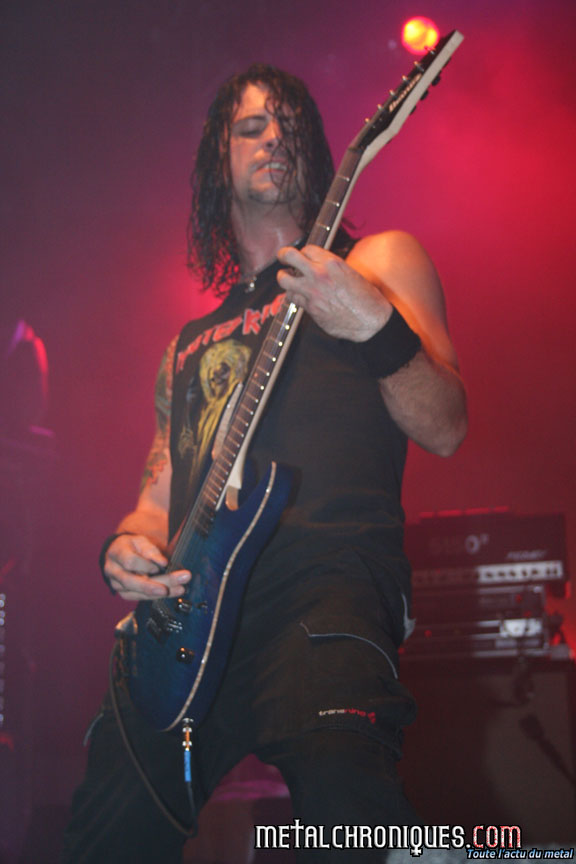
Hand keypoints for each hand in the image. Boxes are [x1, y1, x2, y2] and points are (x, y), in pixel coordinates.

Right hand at [104, 534, 190, 601]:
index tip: (164, 563)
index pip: (130, 562)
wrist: (122, 553)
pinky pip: (140, 598)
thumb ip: (151, 551)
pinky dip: (157, 596)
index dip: (147, 565)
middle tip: (179, 580)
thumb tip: (162, 563)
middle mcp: (113, 570)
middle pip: (132, 581)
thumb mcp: (142, 541)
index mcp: (116, 553)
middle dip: (156, 583)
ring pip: (137, 592)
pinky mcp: (124, 593)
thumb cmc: (133, 546)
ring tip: (180, 589)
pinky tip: (172, 592)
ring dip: (160, 593)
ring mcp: (116, 584)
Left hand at [276, 244, 392, 341]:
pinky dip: (293, 296)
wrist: (370, 321)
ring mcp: (312, 292)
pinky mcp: (310, 308)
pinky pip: (292, 298)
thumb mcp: (351, 273)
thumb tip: (319, 267)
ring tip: (286, 279)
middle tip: (282, 257)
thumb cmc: (366, 298)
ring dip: (285, 279)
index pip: (307, 249)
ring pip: (285, 280)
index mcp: (332, 262)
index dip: (304, 252)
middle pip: (289, 256)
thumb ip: (332, 269)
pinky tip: (297, 295)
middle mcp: (319, 274)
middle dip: (283, 255)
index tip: (303, 256)